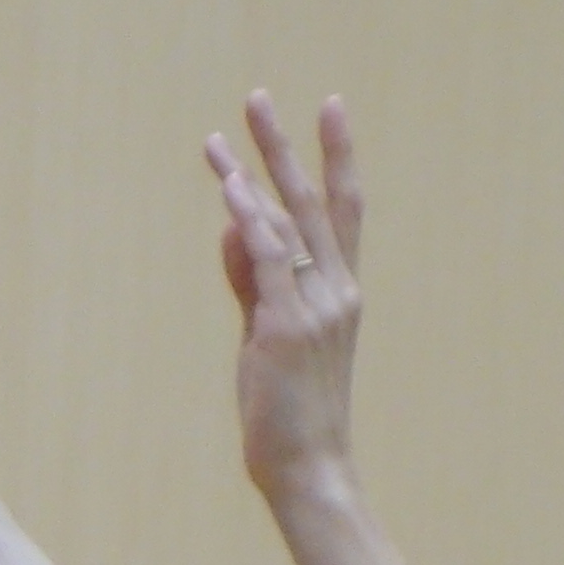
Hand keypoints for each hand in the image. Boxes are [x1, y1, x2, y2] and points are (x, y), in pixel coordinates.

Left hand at [205, 87, 363, 498]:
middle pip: (315, 200)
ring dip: (252, 173)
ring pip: (285, 223)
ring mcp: (315, 306)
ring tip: (221, 132)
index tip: (329, 107)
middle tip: (260, 97)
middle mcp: (337, 289)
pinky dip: (249, 221)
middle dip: (287, 145)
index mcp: (341, 291)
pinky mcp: (285, 326)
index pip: (343, 210)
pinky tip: (230, 188)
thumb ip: (252, 281)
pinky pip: (268, 260)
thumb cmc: (288, 409)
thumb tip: (234, 230)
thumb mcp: (266, 333)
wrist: (308, 467)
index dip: (338, 156)